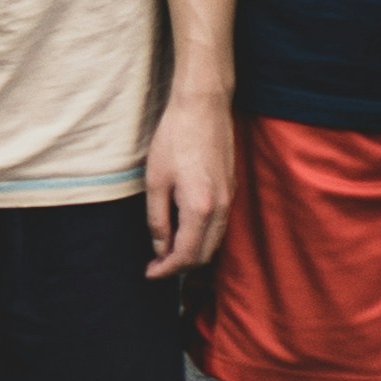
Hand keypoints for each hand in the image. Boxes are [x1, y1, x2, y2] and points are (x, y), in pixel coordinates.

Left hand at [139, 87, 237, 283]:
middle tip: (155, 265)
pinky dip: (202, 237)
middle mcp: (222, 208)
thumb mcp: (156, 181)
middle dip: (180, 266)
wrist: (204, 107)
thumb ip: (158, 219)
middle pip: (204, 254)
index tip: (149, 273)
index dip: (167, 270)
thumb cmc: (175, 139)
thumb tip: (159, 248)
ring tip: (165, 252)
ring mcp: (230, 198)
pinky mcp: (231, 189)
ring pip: (214, 241)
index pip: (187, 255)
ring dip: (192, 252)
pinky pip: (219, 225)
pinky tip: (183, 231)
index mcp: (201, 209)